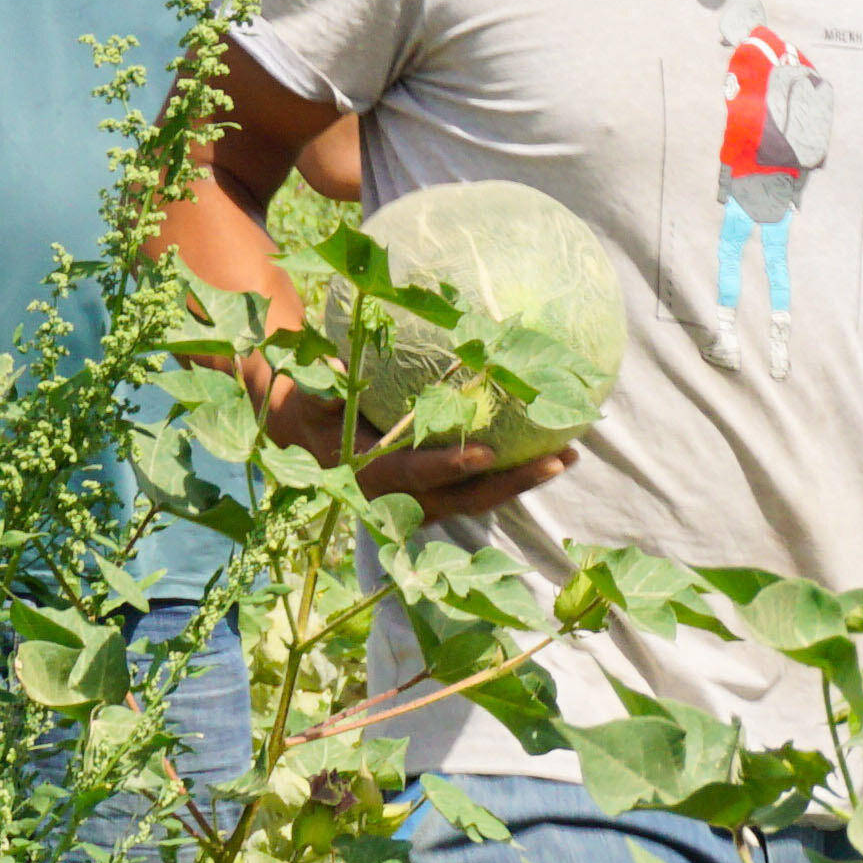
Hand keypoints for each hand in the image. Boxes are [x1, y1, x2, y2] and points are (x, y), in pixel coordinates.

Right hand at [254, 370, 585, 525]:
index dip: (447, 467)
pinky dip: (510, 474)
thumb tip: (337, 360)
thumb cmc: (304, 397)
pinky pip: (475, 490)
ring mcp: (417, 502)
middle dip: (509, 484)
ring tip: (567, 456)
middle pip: (460, 499)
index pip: (410, 474)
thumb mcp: (304, 387)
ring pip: (475, 500)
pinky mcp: (431, 496)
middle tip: (557, 460)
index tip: (487, 452)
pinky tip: (550, 451)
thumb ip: (320, 381)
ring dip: (520, 482)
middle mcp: (394, 498)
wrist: (295, 430)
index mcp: (362, 474)